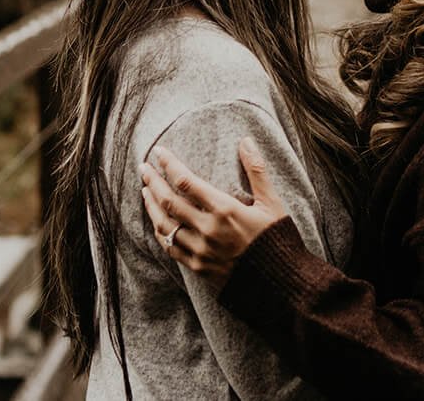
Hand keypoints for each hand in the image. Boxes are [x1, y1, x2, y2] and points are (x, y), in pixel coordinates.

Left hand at [140, 136, 287, 286]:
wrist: (279, 283)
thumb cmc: (277, 239)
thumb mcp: (271, 202)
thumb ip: (256, 169)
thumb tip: (246, 140)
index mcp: (225, 210)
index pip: (186, 181)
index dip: (169, 164)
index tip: (160, 152)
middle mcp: (208, 230)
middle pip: (169, 201)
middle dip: (153, 182)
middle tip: (144, 168)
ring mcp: (200, 251)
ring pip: (164, 225)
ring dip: (151, 206)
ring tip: (145, 190)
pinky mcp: (198, 267)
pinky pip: (170, 247)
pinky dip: (160, 230)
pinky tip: (157, 220)